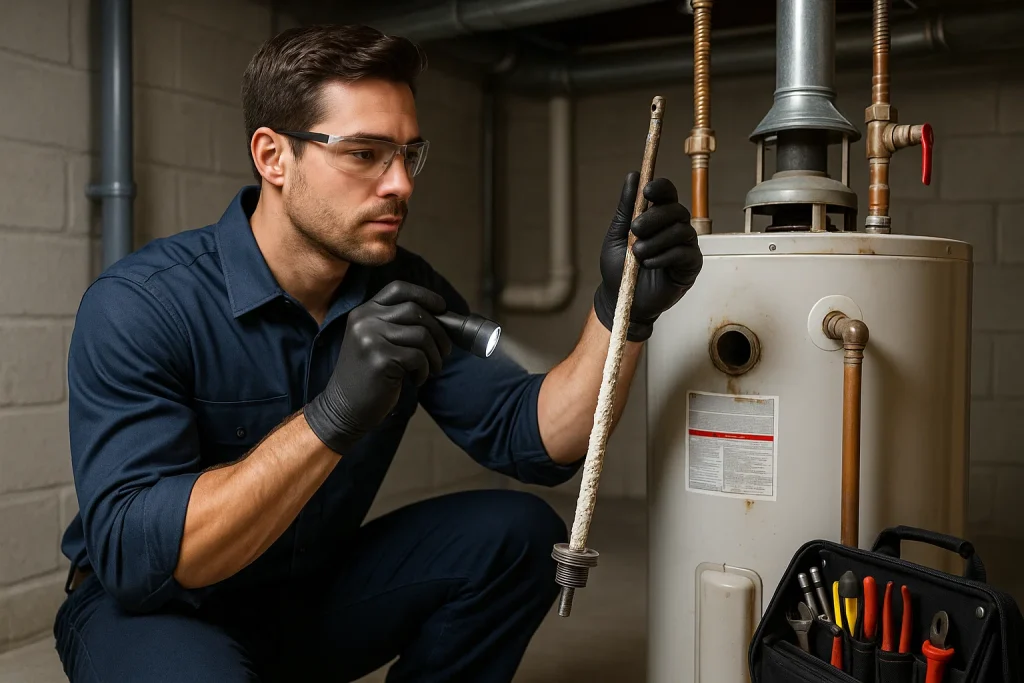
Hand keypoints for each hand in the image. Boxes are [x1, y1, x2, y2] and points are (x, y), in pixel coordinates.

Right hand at [303, 280, 451, 453]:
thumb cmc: (368, 376)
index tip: (442, 308)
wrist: (344, 408)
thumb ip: (396, 324)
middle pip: (416, 311)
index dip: (426, 296)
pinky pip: (418, 357)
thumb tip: (440, 315)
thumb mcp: (374, 341)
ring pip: (422, 334)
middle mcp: (365, 320)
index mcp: (364, 312)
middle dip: (439, 332)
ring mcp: (370, 338)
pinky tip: (417, 380)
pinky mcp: (380, 358)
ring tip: (431, 369)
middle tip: (444, 352)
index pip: (399, 289)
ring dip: (435, 355)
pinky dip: (425, 370)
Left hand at [594, 172, 702, 341]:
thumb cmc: (619, 268)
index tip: (647, 189)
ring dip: (656, 241)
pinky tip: (648, 264)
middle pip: (676, 210)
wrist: (620, 298)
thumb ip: (626, 208)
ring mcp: (685, 247)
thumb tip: (633, 176)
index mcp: (657, 217)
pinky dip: (664, 256)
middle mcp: (674, 228)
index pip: (667, 194)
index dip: (661, 187)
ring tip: (636, 253)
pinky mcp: (690, 266)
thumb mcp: (616, 235)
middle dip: (654, 217)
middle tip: (635, 229)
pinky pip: (684, 254)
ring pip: (680, 231)